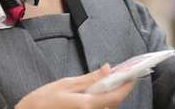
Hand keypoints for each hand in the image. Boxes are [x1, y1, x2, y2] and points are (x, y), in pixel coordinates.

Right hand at [14, 64, 135, 108]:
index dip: (126, 88)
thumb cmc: (42, 101)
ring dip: (107, 99)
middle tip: (114, 81)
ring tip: (99, 88)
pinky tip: (89, 98)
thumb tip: (107, 69)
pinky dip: (97, 104)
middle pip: (112, 105)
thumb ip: (89, 79)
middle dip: (116, 93)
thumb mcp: (66, 84)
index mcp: (86, 104)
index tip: (132, 79)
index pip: (115, 97)